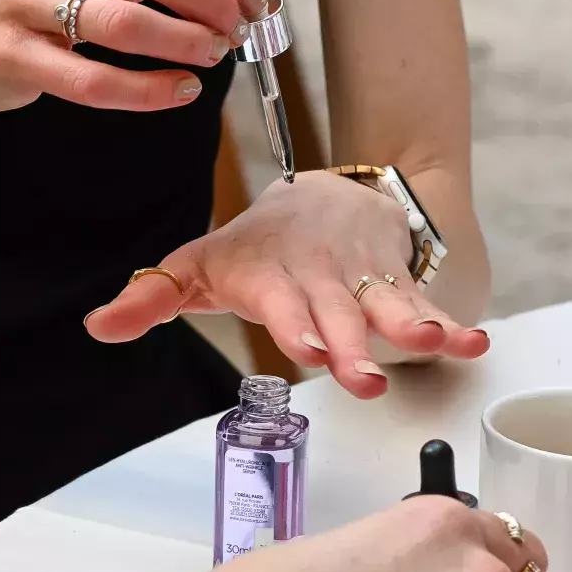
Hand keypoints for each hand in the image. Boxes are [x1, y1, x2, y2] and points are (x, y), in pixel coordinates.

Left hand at [85, 169, 488, 398]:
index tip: (306, 348)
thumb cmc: (251, 248)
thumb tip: (96, 325)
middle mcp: (318, 277)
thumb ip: (150, 299)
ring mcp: (360, 280)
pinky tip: (474, 342)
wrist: (320, 195)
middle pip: (337, 313)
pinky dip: (450, 322)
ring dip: (412, 327)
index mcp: (269, 275)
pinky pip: (423, 304)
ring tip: (438, 344)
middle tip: (363, 376)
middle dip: (352, 344)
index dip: (294, 325)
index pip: (281, 302)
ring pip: (387, 305)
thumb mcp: (196, 266)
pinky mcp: (395, 285)